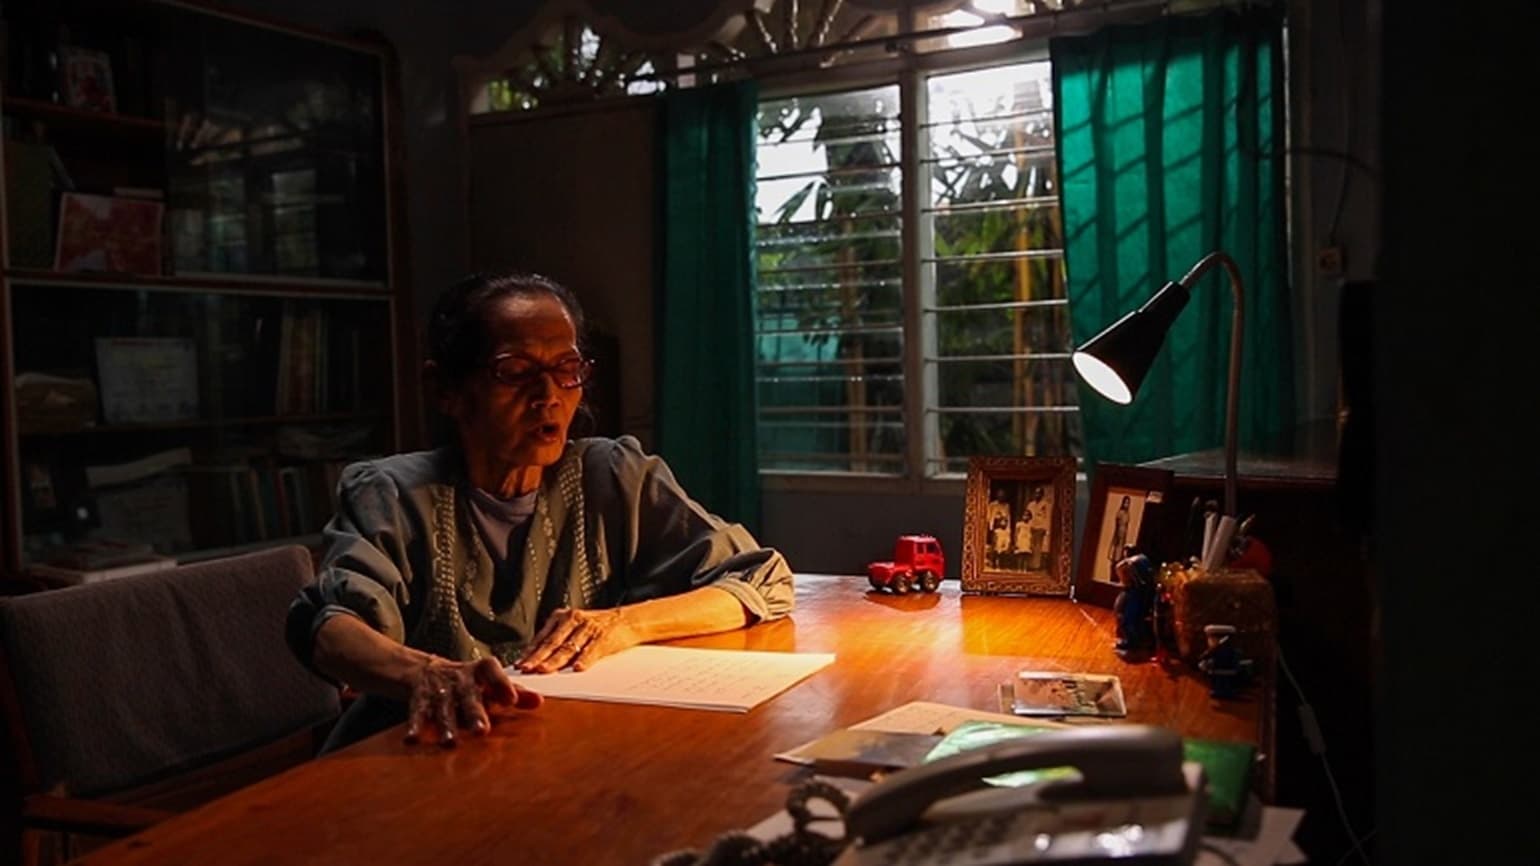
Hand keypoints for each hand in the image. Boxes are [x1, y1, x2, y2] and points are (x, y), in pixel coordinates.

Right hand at [404, 656, 542, 746]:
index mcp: (482, 671)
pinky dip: (415, 725)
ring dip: (445, 725)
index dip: (502, 684)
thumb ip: (515, 694)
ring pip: (443, 707)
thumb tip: (540, 702)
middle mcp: (460, 678)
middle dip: (474, 713)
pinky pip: (417, 712)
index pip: (493, 672)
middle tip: (481, 731)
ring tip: (449, 743)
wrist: (427, 672)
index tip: (511, 700)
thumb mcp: (491, 685)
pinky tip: (413, 739)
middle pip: (468, 695)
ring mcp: (439, 688)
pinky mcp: (419, 697)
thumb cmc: (471, 684)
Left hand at [517, 607, 639, 673]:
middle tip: (527, 669)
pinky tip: (578, 668)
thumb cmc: (598, 629)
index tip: (519, 665)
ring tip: (545, 670)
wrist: (627, 620)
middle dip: (537, 658)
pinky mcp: (604, 636)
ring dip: (555, 660)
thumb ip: (558, 641)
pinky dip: (585, 659)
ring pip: (568, 647)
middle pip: (552, 642)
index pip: (542, 638)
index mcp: (562, 618)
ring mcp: (589, 627)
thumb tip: (536, 661)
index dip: (530, 652)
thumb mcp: (574, 629)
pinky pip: (592, 649)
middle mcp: (573, 619)